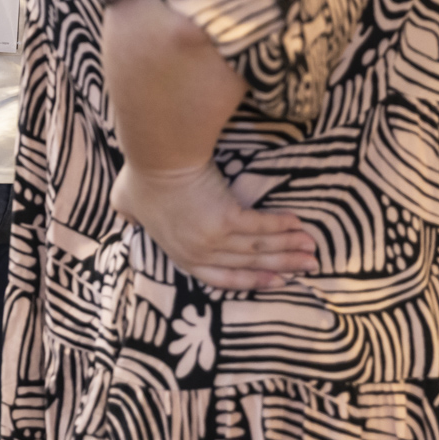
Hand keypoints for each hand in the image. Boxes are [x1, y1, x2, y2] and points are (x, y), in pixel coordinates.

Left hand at [110, 162, 317, 290]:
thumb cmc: (140, 177)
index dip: (248, 281)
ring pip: (258, 248)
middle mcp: (199, 251)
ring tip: (311, 250)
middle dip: (281, 266)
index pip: (219, 278)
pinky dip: (281, 227)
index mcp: (180, 253)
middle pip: (247, 264)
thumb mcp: (127, 205)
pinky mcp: (226, 219)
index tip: (274, 281)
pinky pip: (260, 227)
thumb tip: (129, 218)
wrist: (157, 158)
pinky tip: (299, 226)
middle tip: (307, 266)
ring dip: (289, 249)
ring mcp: (214, 238)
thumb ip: (132, 217)